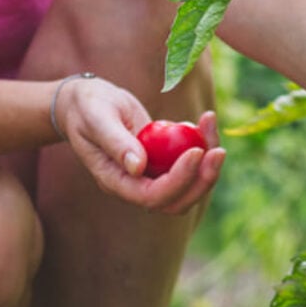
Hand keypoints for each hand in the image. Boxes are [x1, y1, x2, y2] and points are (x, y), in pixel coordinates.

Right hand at [56, 77, 224, 214]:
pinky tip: (204, 121)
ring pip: (188, 187)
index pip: (152, 196)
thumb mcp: (96, 118)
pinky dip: (204, 145)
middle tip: (218, 151)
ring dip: (208, 165)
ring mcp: (151, 176)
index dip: (178, 180)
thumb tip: (138, 167)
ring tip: (211, 125)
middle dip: (202, 181)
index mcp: (115, 182)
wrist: (87, 104)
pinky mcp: (163, 163)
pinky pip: (190, 166)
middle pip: (177, 202)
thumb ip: (115, 142)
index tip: (196, 151)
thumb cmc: (87, 108)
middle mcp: (135, 186)